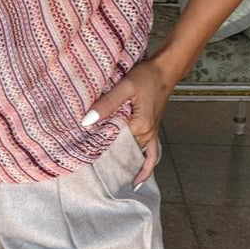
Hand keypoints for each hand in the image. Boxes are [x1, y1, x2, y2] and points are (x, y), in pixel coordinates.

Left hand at [81, 54, 174, 188]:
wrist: (165, 70)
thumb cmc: (147, 76)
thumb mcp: (125, 87)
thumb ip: (106, 104)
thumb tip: (87, 121)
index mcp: (140, 127)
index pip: (115, 145)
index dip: (99, 150)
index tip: (84, 158)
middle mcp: (147, 134)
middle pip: (124, 153)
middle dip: (110, 161)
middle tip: (91, 171)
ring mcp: (150, 134)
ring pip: (135, 155)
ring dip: (124, 165)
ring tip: (108, 176)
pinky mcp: (152, 130)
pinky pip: (151, 155)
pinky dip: (145, 167)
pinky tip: (137, 178)